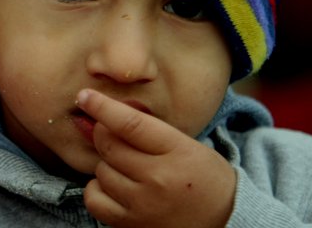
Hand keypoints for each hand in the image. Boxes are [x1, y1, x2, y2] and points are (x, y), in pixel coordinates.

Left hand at [76, 88, 235, 227]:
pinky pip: (94, 199)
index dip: (102, 107)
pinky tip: (114, 187)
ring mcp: (143, 205)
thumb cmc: (205, 177)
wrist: (227, 221)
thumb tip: (105, 109)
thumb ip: (149, 128)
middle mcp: (158, 179)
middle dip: (104, 135)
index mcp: (177, 151)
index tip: (85, 96)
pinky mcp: (131, 225)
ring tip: (128, 168)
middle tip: (115, 137)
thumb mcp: (186, 144)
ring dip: (107, 164)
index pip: (130, 123)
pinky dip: (98, 189)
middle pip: (108, 145)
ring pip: (101, 170)